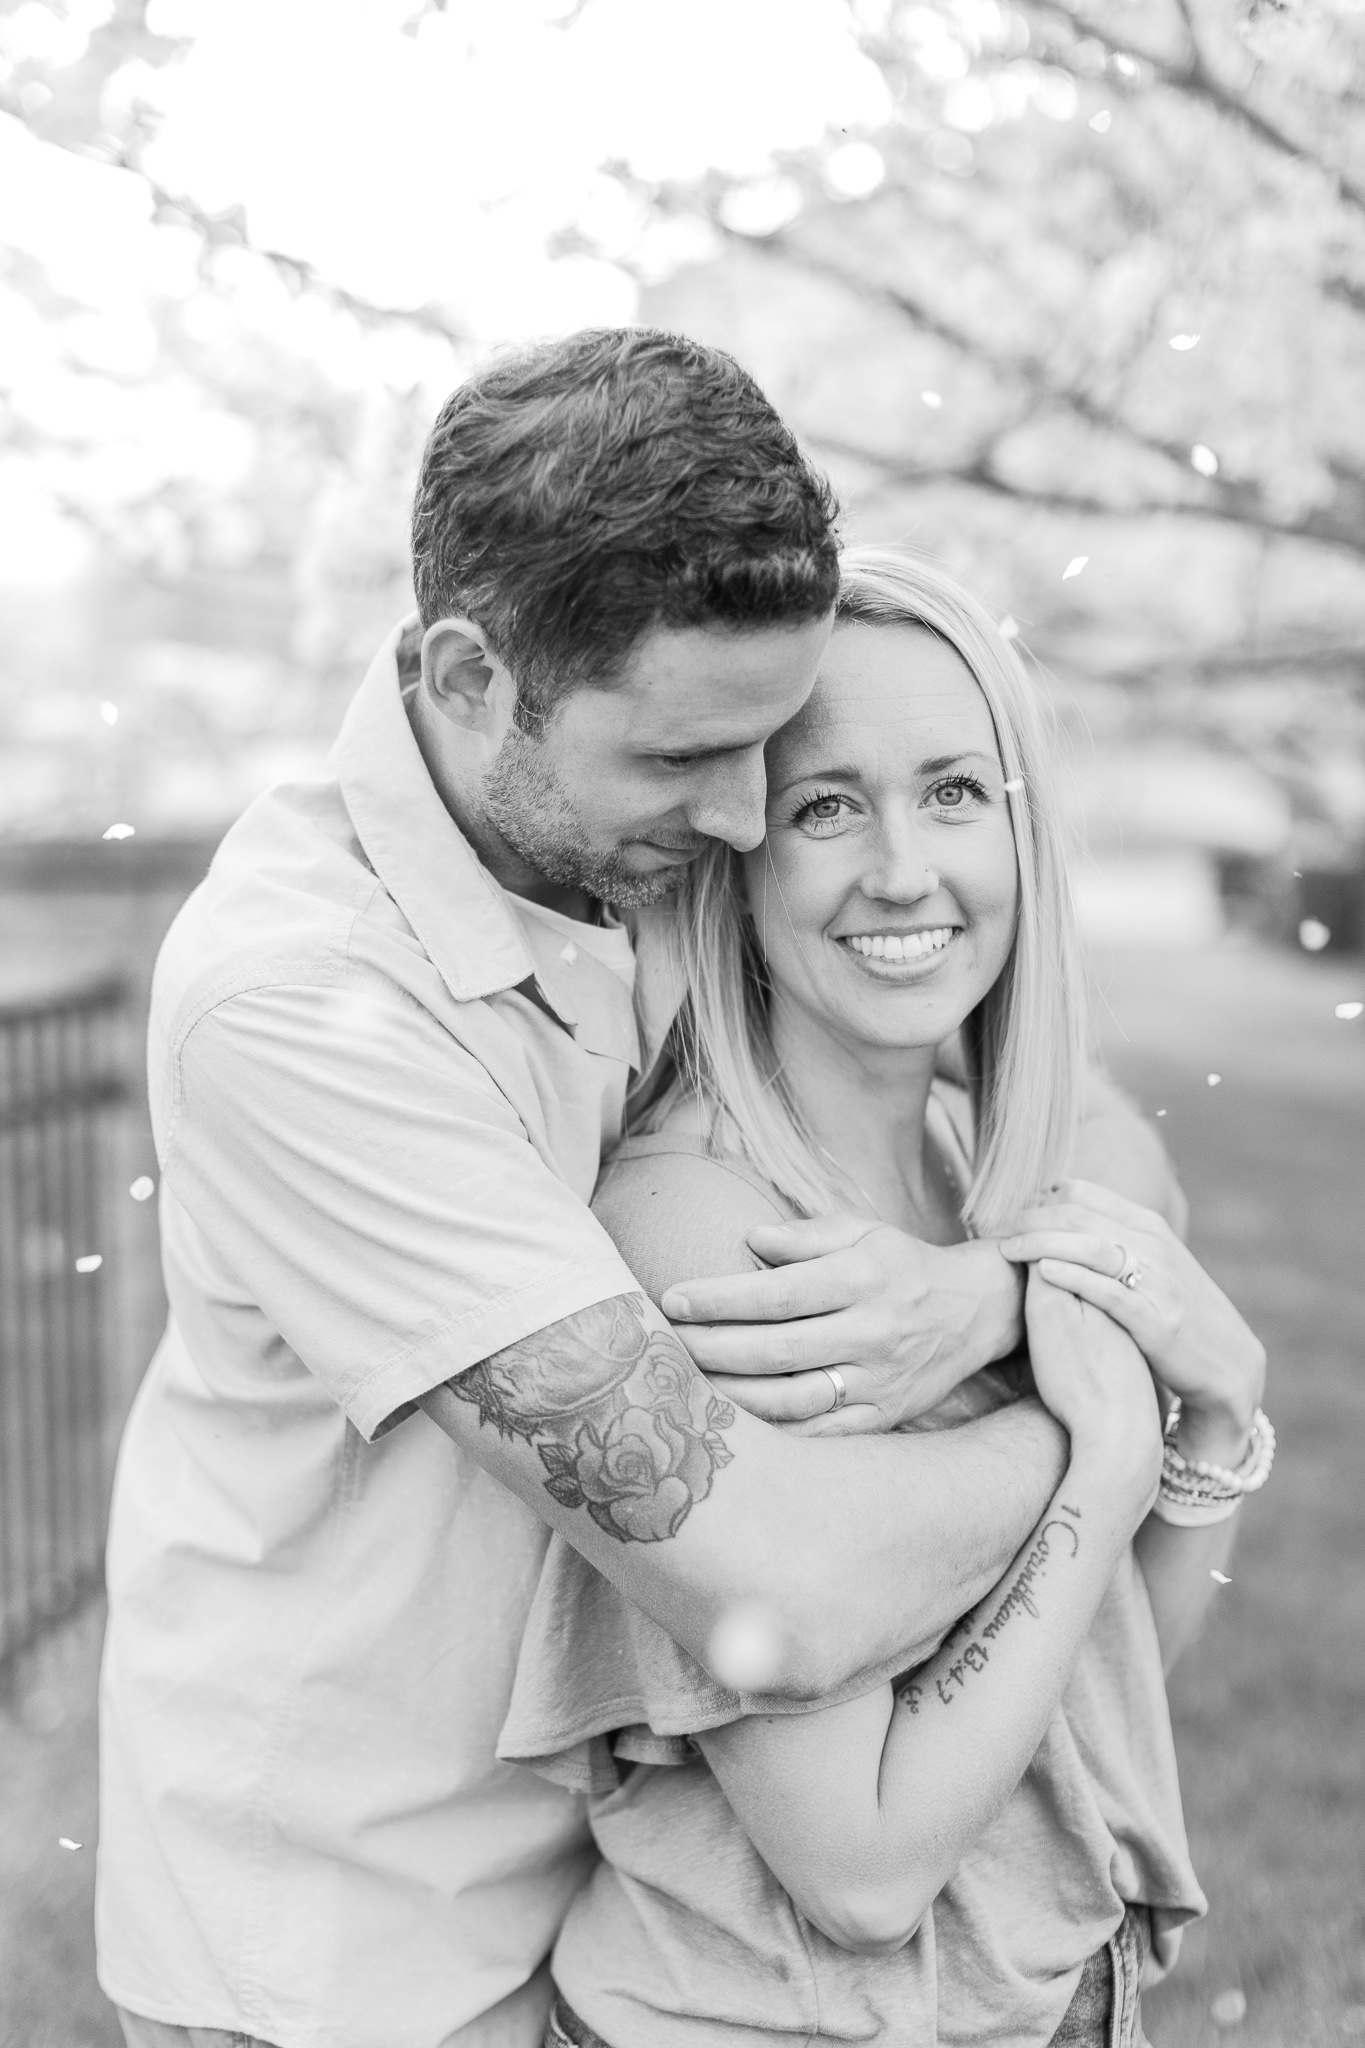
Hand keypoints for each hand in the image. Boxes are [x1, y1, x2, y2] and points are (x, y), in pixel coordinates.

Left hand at [660, 1215, 1023, 1433]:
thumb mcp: (864, 1231)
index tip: (673, 1299)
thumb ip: (806, 1235)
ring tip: (686, 1384)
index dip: (720, 1298)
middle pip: (777, 1349)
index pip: (779, 1293)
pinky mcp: (882, 1418)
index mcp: (864, 1279)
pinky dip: (772, 1434)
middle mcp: (873, 1333)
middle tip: (665, 1343)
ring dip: (732, 1394)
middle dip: (711, 1347)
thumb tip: (751, 1239)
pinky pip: (819, 1436)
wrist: (976, 1313)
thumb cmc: (902, 1265)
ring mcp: (879, 1382)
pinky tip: (732, 1423)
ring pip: (792, 1399)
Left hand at [1000, 1179, 1265, 1463]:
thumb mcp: (1152, 1262)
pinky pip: (1110, 1291)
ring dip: (1042, 1241)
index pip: (1081, 1193)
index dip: (1036, 1198)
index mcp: (1148, 1225)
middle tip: (992, 1228)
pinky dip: (1075, 1277)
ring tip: (1006, 1247)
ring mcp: (1159, 1281)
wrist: (1226, 1364)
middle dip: (1029, 1218)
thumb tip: (1058, 1211)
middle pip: (1078, 1215)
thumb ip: (1112, 1236)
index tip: (1004, 1210)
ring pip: (1091, 1245)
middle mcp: (1154, 1245)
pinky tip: (1042, 1272)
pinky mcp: (1159, 1320)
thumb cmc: (1177, 1311)